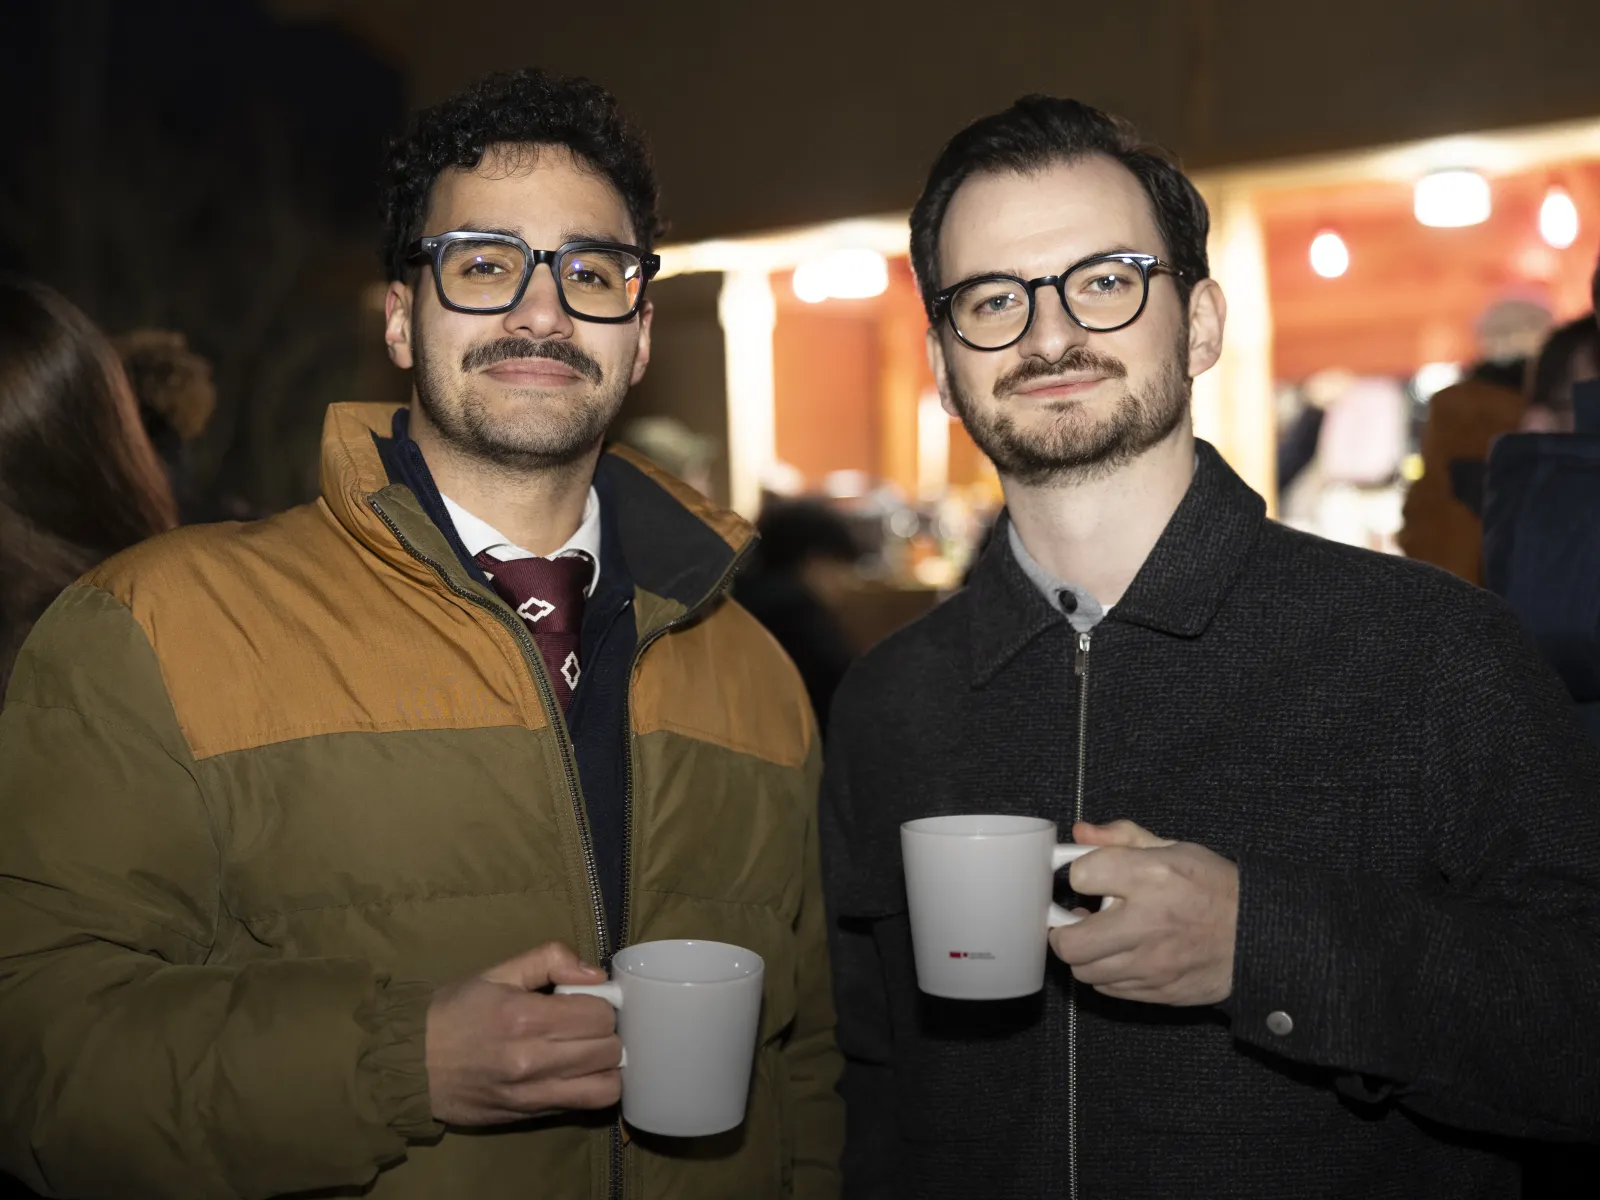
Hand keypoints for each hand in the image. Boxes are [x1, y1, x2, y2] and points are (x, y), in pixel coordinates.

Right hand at [425, 942, 621, 1124]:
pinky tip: (580, 1073)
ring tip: (589, 1050)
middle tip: (587, 1024)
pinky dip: (594, 1088)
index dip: (601, 1003)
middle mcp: (532, 1060)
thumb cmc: (453, 1013)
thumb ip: (549, 960)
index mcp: (524, 1017)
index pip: (599, 1014)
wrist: (409, 1067)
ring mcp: (532, 1094)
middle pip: (608, 1049)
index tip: (586, 1000)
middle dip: (606, 1032)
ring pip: (606, 1084)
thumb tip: (594, 974)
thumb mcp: (496, 973)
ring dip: (606, 1064)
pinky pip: (585, 1106)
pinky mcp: (530, 1117)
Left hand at [1048, 819, 1238, 1006]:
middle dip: (1063, 928)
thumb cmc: (1216, 889)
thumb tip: (1082, 833)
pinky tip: (1119, 956)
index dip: (1078, 872)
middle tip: (1072, 919)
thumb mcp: (1173, 848)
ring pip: (1084, 970)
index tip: (1088, 875)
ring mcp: (1151, 963)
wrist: (1258, 935)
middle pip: (1069, 941)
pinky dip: (1106, 973)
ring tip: (1098, 938)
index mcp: (1152, 877)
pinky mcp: (1157, 991)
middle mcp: (1147, 923)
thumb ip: (1122, 837)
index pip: (1081, 875)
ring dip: (1084, 954)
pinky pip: (1109, 989)